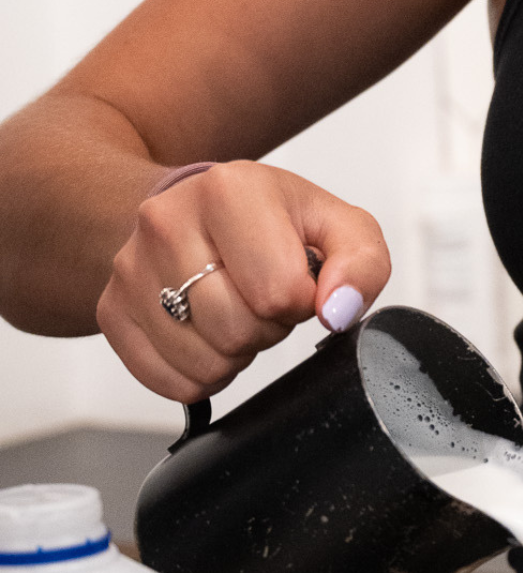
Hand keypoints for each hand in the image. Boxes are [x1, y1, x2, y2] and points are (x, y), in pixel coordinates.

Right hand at [97, 161, 390, 400]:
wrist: (198, 210)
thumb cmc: (274, 221)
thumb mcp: (339, 227)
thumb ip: (361, 265)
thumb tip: (338, 310)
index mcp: (230, 190)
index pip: (278, 292)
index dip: (300, 301)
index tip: (296, 281)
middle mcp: (166, 221)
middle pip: (236, 330)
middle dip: (267, 328)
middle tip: (264, 299)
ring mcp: (130, 268)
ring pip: (203, 361)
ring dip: (236, 352)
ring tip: (237, 310)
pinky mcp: (111, 310)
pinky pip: (169, 382)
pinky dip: (201, 373)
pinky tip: (208, 333)